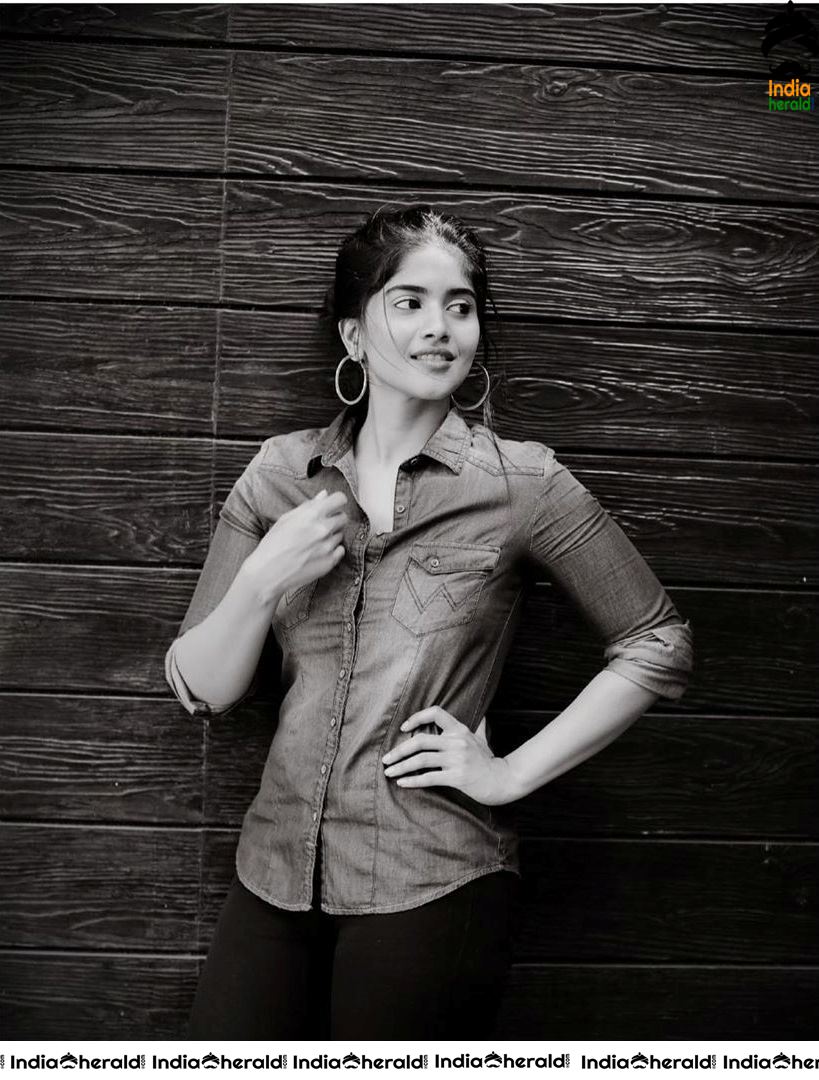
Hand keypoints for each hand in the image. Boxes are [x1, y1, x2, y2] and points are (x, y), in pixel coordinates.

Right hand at [241, 489, 347, 605]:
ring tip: (313, 542)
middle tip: (320, 526)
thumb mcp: (286, 519)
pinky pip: (340, 550)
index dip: (336, 502)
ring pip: (340, 534)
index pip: (340, 499)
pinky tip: (318, 552)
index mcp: (312, 514)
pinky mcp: (330, 562)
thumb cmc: (273, 544)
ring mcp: (328, 546)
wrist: (267, 573)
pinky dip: (333, 550)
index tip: (332, 506)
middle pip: (343, 517)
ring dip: (331, 536)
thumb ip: (308, 506)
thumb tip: (325, 494)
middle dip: (334, 519)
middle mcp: (323, 529)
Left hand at [382, 706, 516, 806]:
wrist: (502, 780)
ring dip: (401, 766)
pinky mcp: (457, 777)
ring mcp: (457, 759)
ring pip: (421, 760)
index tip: (403, 728)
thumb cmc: (489, 761)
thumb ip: (478, 727)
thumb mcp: (483, 739)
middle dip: (399, 750)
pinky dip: (413, 780)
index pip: (436, 713)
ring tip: (388, 772)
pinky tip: (402, 783)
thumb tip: (482, 716)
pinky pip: (429, 778)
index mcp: (460, 730)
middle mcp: (457, 742)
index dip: (417, 718)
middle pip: (421, 741)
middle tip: (386, 758)